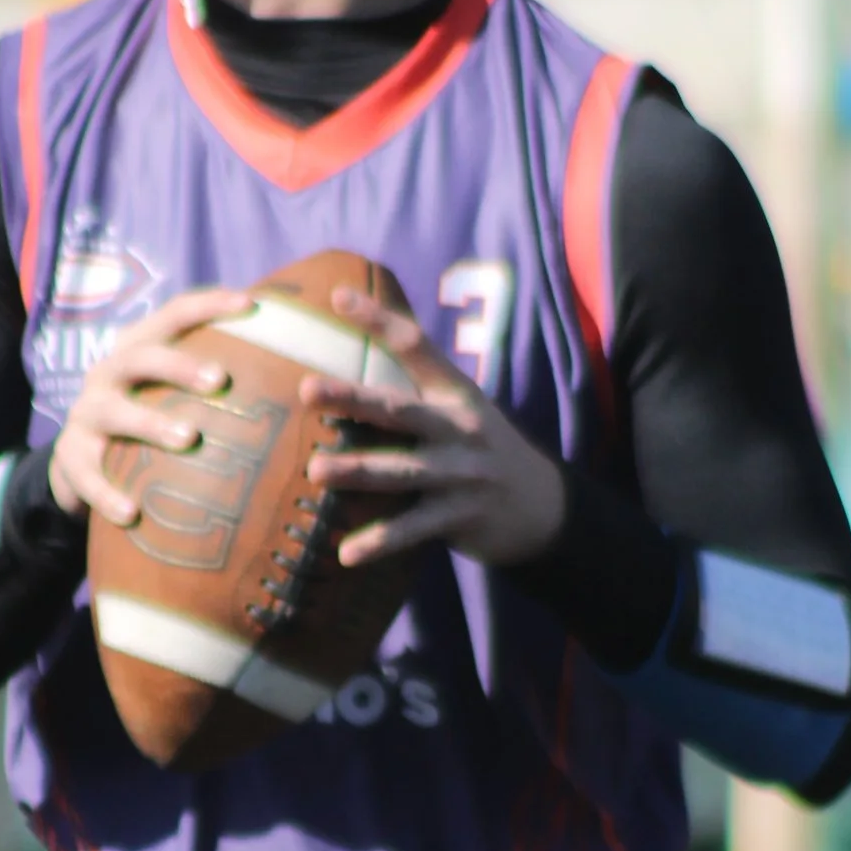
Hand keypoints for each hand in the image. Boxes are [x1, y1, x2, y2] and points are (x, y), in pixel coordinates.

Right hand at [47, 283, 258, 524]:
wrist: (80, 464)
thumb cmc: (147, 420)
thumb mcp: (167, 393)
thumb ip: (211, 382)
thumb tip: (296, 372)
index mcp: (138, 349)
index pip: (171, 315)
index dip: (208, 305)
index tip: (250, 305)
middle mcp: (108, 374)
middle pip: (140, 358)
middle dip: (179, 365)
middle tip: (220, 379)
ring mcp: (86, 415)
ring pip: (114, 412)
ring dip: (150, 423)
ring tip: (188, 439)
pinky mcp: (71, 458)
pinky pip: (88, 476)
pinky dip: (107, 494)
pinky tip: (132, 513)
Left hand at [304, 283, 567, 569]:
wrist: (543, 507)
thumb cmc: (479, 453)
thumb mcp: (459, 413)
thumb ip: (414, 395)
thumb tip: (348, 375)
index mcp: (455, 393)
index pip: (415, 345)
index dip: (379, 318)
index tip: (338, 296)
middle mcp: (460, 428)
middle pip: (399, 409)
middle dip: (353, 399)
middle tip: (307, 390)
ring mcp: (463, 473)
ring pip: (402, 470)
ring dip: (357, 470)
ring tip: (316, 470)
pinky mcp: (463, 516)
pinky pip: (414, 529)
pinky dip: (380, 542)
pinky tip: (346, 554)